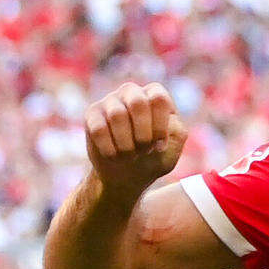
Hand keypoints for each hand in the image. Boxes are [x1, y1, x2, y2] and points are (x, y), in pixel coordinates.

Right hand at [83, 81, 187, 197]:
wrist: (127, 176)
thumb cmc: (154, 156)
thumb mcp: (174, 147)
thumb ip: (177, 131)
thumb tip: (166, 122)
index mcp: (154, 96)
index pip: (159, 98)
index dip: (160, 126)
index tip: (160, 146)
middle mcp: (131, 93)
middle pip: (138, 102)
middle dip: (143, 133)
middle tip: (145, 150)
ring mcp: (109, 101)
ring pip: (117, 115)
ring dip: (127, 144)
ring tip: (131, 155)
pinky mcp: (91, 115)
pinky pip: (99, 129)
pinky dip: (110, 149)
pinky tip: (114, 156)